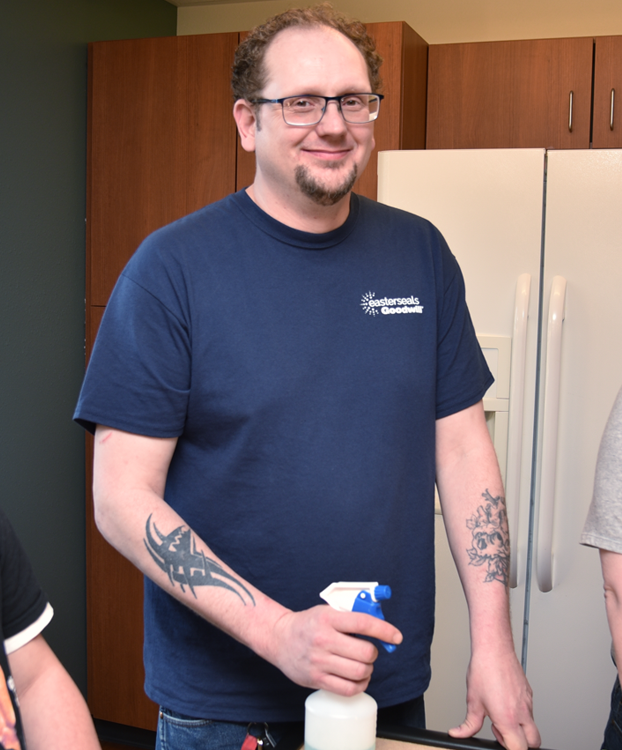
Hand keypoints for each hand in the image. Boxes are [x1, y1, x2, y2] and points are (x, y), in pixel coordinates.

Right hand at [267, 605, 402, 695]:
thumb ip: (350, 617)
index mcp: (328, 618)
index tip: (396, 636)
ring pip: (360, 672)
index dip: (384, 630)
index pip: (363, 623)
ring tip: (362, 665)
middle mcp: (323, 639)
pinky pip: (348, 689)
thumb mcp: (327, 611)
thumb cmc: (308, 624)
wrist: (280, 638)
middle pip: (365, 652)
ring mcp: (319, 661)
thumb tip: (379, 626)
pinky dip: (360, 685)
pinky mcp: (316, 679)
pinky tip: (357, 678)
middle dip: (373, 653)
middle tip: (368, 651)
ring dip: (368, 670)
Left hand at [448, 648, 540, 749]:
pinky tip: (505, 703)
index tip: (499, 742)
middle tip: (502, 732)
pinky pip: (530, 711)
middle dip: (520, 744)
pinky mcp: (529, 693)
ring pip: (532, 726)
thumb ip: (468, 724)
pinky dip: (520, 714)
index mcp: (508, 718)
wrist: (494, 649)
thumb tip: (459, 734)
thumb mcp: (473, 702)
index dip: (509, 749)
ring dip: (519, 728)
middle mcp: (522, 712)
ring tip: (501, 714)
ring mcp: (528, 703)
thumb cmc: (484, 671)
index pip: (519, 749)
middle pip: (533, 743)